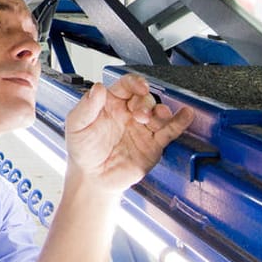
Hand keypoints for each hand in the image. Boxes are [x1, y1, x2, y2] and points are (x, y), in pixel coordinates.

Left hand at [63, 73, 192, 196]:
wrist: (92, 178)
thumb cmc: (83, 150)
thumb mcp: (76, 125)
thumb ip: (87, 106)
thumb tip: (97, 88)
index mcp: (111, 103)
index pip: (126, 86)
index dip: (135, 83)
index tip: (140, 86)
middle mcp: (129, 113)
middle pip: (145, 98)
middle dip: (146, 103)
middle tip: (140, 115)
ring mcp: (143, 128)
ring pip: (159, 112)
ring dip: (162, 111)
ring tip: (158, 116)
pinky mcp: (153, 144)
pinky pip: (169, 131)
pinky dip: (180, 122)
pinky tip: (185, 114)